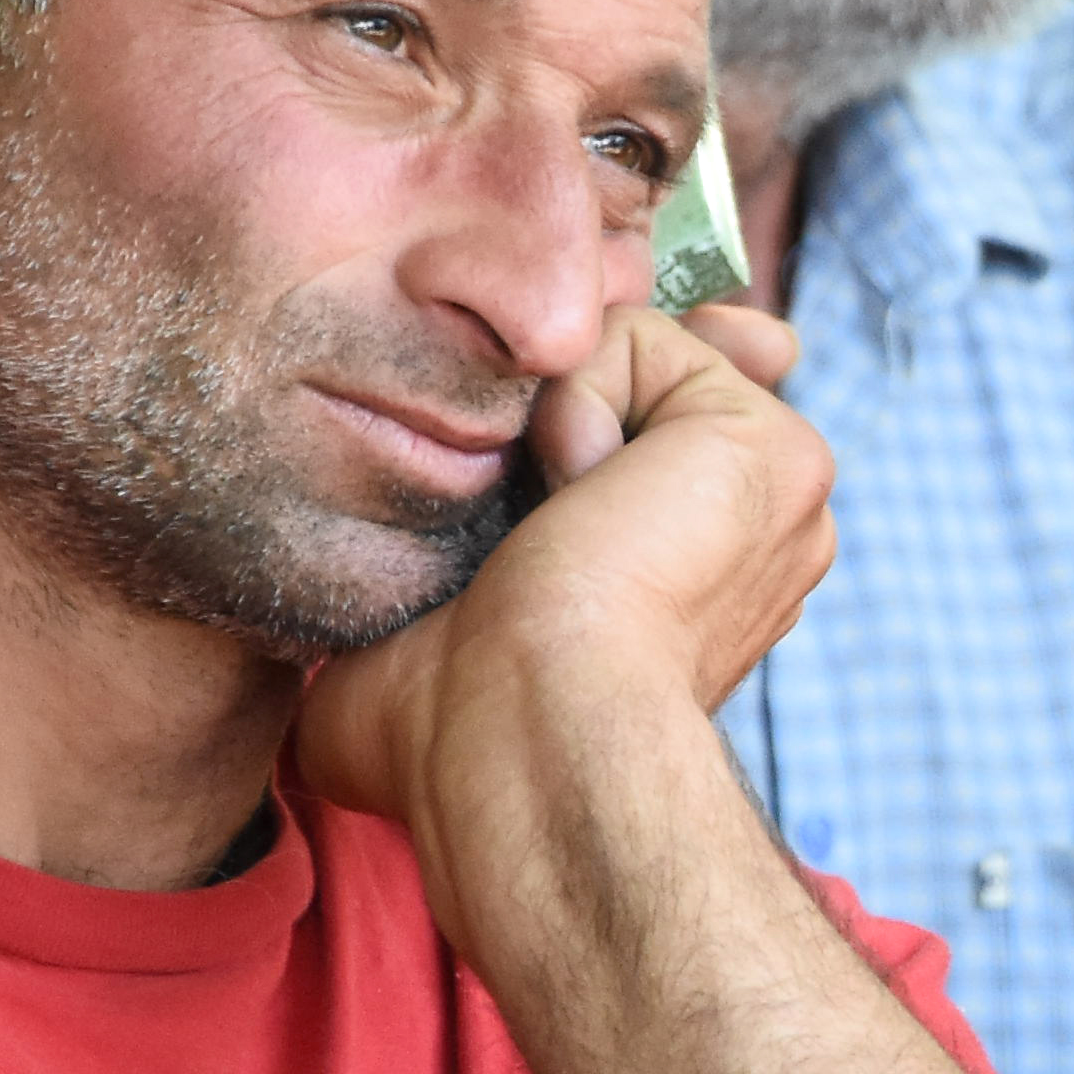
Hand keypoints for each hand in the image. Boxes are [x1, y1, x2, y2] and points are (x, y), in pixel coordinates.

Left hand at [290, 297, 828, 864]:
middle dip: (587, 383)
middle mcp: (754, 535)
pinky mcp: (771, 443)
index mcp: (690, 579)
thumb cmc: (453, 730)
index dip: (596, 403)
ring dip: (566, 416)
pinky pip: (643, 343)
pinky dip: (580, 401)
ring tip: (558, 518)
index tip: (546, 440)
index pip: (658, 437)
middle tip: (543, 480)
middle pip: (664, 380)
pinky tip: (579, 496)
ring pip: (645, 356)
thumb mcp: (411, 632)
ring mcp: (779, 490)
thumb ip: (412, 573)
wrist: (519, 728)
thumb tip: (294, 646)